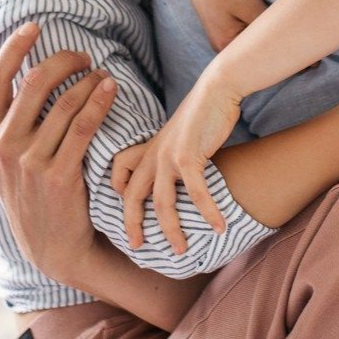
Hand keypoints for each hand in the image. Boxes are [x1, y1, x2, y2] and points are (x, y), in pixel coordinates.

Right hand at [0, 22, 117, 284]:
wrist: (53, 246)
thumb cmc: (36, 191)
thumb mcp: (7, 159)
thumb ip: (9, 121)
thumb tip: (21, 73)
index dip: (14, 47)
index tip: (34, 25)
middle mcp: (2, 147)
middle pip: (35, 81)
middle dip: (64, 59)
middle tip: (83, 55)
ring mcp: (29, 162)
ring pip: (65, 101)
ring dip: (89, 80)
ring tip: (103, 74)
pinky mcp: (60, 175)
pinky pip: (84, 126)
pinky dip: (99, 100)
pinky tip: (111, 88)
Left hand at [118, 67, 240, 253]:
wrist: (218, 87)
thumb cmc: (204, 111)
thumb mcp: (180, 134)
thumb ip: (173, 153)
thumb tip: (180, 172)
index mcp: (148, 148)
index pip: (119, 174)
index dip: (118, 196)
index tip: (126, 212)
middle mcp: (153, 154)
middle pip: (132, 197)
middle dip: (133, 226)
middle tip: (137, 248)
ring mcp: (169, 156)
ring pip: (162, 204)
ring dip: (172, 231)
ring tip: (180, 250)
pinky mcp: (189, 156)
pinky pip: (196, 194)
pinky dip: (208, 213)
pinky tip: (219, 227)